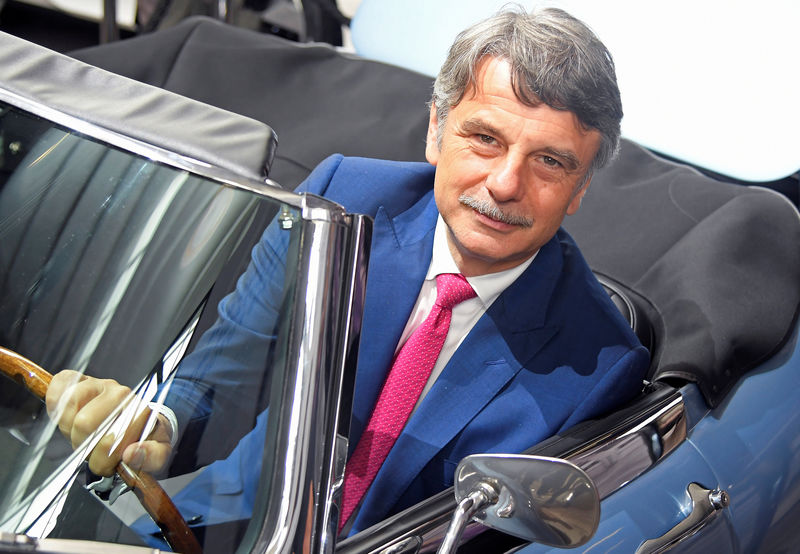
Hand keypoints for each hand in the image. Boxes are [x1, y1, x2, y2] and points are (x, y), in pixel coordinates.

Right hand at [46, 370, 172, 475]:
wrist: (140, 419)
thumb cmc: (146, 437)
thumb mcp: (160, 454)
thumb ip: (153, 457)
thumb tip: (132, 454)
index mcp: (140, 411)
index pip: (108, 441)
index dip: (102, 461)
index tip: (110, 463)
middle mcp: (121, 394)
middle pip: (83, 424)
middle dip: (84, 445)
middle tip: (93, 449)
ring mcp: (101, 384)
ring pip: (69, 406)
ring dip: (68, 428)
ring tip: (82, 435)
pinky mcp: (83, 379)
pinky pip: (61, 383)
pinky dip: (56, 402)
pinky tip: (66, 416)